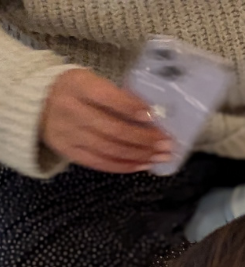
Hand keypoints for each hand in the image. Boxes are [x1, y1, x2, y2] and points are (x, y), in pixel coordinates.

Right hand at [40, 68, 171, 172]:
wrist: (34, 103)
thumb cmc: (74, 91)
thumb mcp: (89, 81)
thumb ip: (115, 95)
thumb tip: (150, 113)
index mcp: (76, 85)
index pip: (108, 97)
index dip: (132, 108)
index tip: (153, 116)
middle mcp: (70, 109)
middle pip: (114, 129)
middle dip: (145, 139)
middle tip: (167, 143)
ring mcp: (67, 133)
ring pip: (110, 149)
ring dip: (140, 155)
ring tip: (161, 156)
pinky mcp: (67, 151)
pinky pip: (100, 163)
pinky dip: (125, 166)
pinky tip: (143, 164)